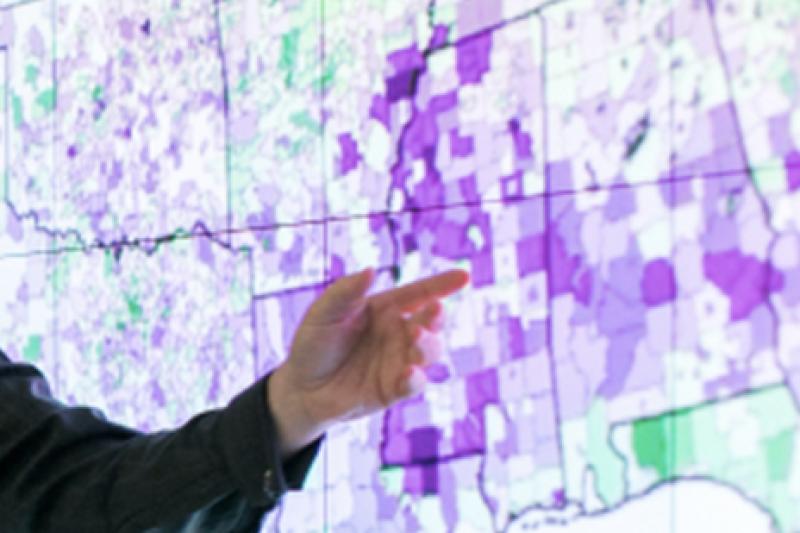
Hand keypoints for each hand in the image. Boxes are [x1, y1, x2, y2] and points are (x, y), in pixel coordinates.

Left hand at [267, 268, 469, 456]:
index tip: (464, 276)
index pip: (419, 293)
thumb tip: (371, 269)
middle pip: (430, 322)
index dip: (442, 284)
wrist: (300, 387)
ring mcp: (398, 361)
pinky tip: (409, 372)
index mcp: (385, 309)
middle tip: (433, 310)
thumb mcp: (324, 312)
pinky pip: (414, 384)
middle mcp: (397, 333)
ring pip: (430, 352)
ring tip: (415, 339)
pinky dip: (416, 378)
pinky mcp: (393, 389)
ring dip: (428, 345)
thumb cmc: (313, 343)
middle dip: (436, 316)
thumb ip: (346, 291)